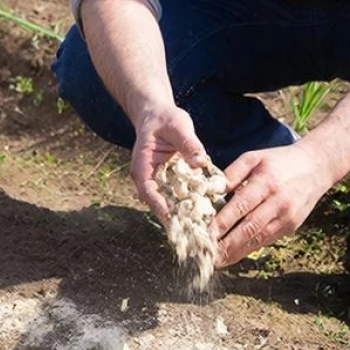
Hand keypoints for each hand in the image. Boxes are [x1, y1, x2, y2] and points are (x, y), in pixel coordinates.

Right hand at [130, 105, 207, 224]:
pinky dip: (191, 204)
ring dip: (184, 215)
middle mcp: (149, 178)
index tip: (173, 218)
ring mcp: (160, 182)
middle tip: (191, 232)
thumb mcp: (178, 125)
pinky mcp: (171, 182)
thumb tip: (199, 161)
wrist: (160, 116)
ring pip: (170, 203)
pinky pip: (180, 197)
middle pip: (159, 204)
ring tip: (200, 229)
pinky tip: (206, 214)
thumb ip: (189, 143)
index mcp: (143, 166)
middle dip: (174, 218)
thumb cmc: (165, 118)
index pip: (148, 191)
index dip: (159, 206)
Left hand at [210, 144, 333, 267]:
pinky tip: (234, 256)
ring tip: (218, 262)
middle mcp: (278, 202)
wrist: (316, 167)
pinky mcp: (291, 226)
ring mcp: (286, 216)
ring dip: (236, 253)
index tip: (205, 235)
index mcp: (266, 182)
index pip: (240, 206)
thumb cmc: (280, 161)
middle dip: (227, 245)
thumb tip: (212, 190)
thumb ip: (233, 172)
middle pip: (249, 228)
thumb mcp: (255, 157)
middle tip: (208, 256)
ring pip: (258, 238)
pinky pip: (267, 240)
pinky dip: (249, 249)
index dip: (222, 223)